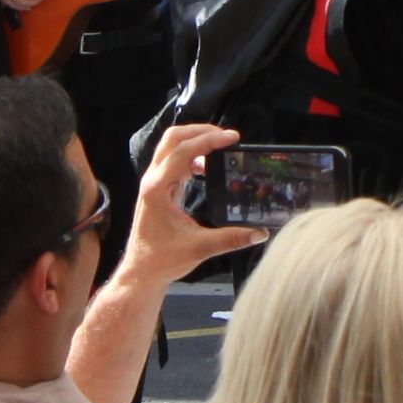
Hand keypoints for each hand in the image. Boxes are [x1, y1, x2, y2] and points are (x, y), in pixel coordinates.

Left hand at [128, 122, 267, 278]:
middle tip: (227, 136)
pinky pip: (174, 160)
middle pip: (173, 138)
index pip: (182, 151)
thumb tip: (260, 233)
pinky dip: (192, 155)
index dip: (208, 140)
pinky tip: (207, 167)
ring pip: (172, 146)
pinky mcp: (159, 187)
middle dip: (200, 131)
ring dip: (196, 140)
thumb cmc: (162, 260)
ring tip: (221, 146)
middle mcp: (152, 180)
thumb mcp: (199, 248)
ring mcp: (154, 182)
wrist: (142, 270)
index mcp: (157, 189)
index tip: (232, 137)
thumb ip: (231, 239)